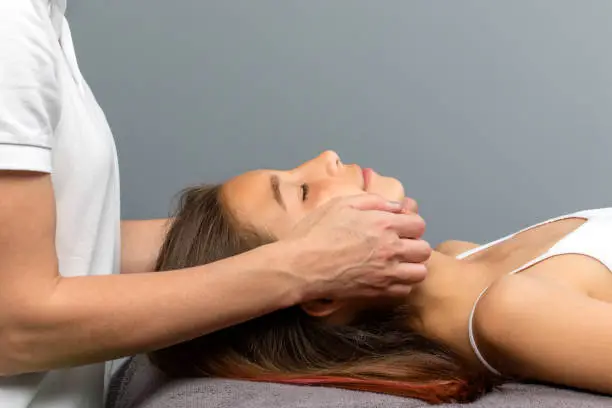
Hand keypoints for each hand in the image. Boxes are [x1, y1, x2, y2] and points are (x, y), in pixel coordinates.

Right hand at [283, 194, 430, 300]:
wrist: (300, 266)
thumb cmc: (316, 232)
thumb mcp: (341, 204)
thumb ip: (373, 201)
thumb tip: (396, 206)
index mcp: (384, 223)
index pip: (418, 224)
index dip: (410, 224)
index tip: (399, 228)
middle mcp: (391, 248)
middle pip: (424, 249)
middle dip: (414, 245)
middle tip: (399, 246)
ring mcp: (387, 273)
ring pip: (420, 272)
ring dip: (412, 266)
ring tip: (397, 264)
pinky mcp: (378, 292)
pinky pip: (405, 290)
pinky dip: (401, 284)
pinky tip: (387, 278)